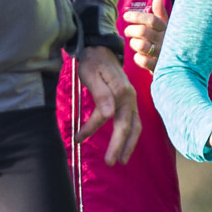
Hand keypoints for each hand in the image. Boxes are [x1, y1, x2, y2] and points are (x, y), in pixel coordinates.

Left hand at [72, 45, 141, 164]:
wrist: (101, 49)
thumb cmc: (93, 62)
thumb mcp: (91, 75)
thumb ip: (101, 95)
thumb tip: (109, 115)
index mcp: (121, 91)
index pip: (106, 116)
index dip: (91, 128)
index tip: (76, 138)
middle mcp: (129, 97)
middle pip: (127, 125)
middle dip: (119, 146)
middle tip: (111, 163)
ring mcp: (131, 99)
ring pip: (135, 125)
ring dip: (129, 144)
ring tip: (121, 160)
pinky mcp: (129, 101)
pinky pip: (132, 121)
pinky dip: (130, 134)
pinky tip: (124, 144)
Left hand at [121, 0, 167, 72]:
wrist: (182, 64)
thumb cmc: (169, 42)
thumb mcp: (167, 27)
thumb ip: (160, 13)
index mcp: (167, 29)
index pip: (151, 19)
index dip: (137, 16)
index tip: (126, 16)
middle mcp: (165, 40)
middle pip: (143, 31)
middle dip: (131, 30)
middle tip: (128, 31)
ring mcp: (162, 54)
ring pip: (141, 46)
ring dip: (134, 44)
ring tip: (135, 43)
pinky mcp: (159, 67)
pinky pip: (143, 61)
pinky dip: (138, 58)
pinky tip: (140, 56)